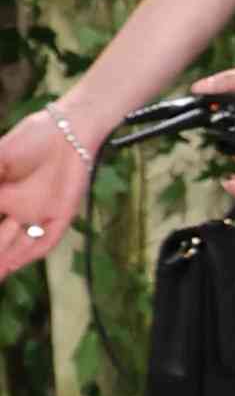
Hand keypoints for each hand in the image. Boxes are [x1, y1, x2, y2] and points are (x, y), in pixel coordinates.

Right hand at [0, 106, 90, 276]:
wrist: (67, 131)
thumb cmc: (31, 139)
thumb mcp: (0, 159)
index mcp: (4, 196)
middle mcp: (20, 210)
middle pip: (2, 239)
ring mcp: (40, 214)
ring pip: (21, 245)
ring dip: (6, 260)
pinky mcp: (62, 216)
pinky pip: (47, 241)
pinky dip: (30, 253)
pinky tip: (15, 264)